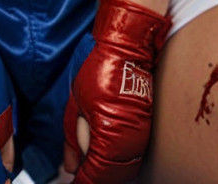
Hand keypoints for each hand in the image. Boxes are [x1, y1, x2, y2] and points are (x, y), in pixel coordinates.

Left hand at [63, 0, 170, 183]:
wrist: (129, 46)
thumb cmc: (101, 66)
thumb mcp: (76, 102)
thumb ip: (72, 138)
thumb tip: (70, 165)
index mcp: (108, 135)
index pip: (94, 176)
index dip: (81, 182)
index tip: (71, 182)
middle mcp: (128, 141)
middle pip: (111, 177)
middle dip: (94, 179)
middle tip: (80, 176)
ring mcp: (141, 136)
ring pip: (124, 171)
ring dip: (107, 174)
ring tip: (91, 168)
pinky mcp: (147, 128)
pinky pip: (133, 158)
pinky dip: (119, 164)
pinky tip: (107, 158)